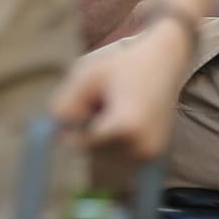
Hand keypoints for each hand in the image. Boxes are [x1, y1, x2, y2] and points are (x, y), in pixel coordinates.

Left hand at [51, 18, 192, 158]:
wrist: (164, 62)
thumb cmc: (123, 66)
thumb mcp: (87, 77)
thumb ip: (66, 103)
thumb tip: (54, 132)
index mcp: (125, 128)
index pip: (81, 144)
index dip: (71, 128)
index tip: (79, 106)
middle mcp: (141, 147)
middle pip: (92, 151)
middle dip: (87, 129)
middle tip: (102, 101)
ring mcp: (149, 154)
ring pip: (104, 154)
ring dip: (99, 134)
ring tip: (114, 108)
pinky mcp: (153, 155)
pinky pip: (118, 153)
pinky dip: (113, 138)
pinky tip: (123, 117)